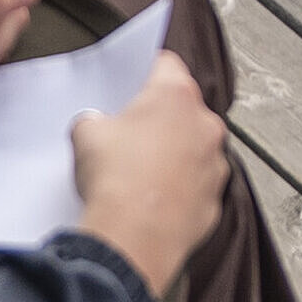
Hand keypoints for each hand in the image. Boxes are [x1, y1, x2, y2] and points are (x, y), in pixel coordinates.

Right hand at [69, 48, 228, 293]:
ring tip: (140, 173)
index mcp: (176, 96)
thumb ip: (95, 120)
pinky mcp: (215, 200)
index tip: (136, 82)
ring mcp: (216, 164)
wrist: (131, 237)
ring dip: (175, 155)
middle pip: (184, 109)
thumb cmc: (114, 179)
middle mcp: (205, 124)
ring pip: (195, 149)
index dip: (147, 71)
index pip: (166, 64)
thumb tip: (96, 128)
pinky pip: (197, 185)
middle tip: (130, 134)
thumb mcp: (86, 134)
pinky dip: (181, 189)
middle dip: (160, 119)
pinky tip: (153, 200)